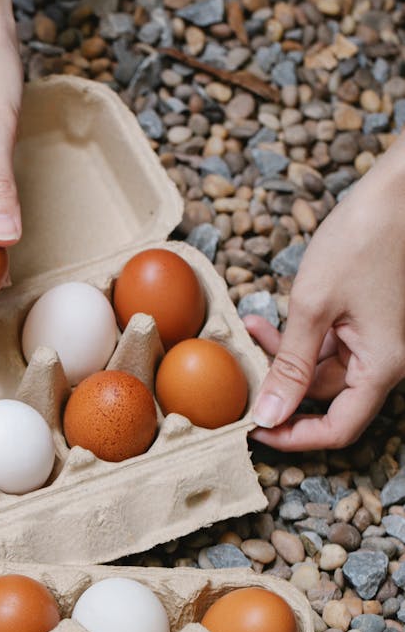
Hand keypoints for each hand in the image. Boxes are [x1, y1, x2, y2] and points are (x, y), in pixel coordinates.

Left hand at [245, 150, 404, 450]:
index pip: (339, 428)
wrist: (395, 194)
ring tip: (249, 332)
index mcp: (382, 366)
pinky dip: (293, 338)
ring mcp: (372, 342)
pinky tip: (264, 320)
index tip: (255, 430)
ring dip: (281, 359)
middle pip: (325, 400)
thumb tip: (268, 416)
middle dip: (279, 388)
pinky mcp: (362, 323)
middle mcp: (382, 361)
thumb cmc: (363, 240)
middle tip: (241, 377)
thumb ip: (289, 364)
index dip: (295, 437)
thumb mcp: (313, 305)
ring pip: (318, 371)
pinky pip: (323, 346)